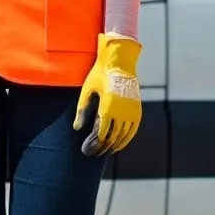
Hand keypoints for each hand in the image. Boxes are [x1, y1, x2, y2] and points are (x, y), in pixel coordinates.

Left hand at [74, 34, 142, 154]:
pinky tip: (117, 144)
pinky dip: (125, 139)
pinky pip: (132, 130)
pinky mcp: (137, 109)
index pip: (101, 133)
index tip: (87, 150)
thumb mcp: (87, 89)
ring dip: (113, 146)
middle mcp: (122, 110)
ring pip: (123, 136)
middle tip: (93, 153)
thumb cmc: (100, 74)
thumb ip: (82, 109)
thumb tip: (77, 128)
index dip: (94, 144)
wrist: (119, 60)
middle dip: (102, 148)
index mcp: (108, 106)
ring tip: (104, 151)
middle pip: (112, 137)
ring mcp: (132, 110)